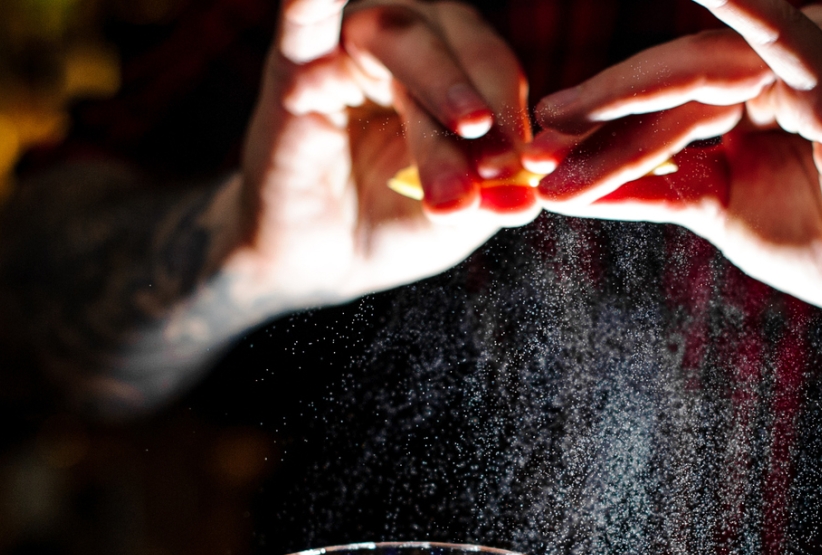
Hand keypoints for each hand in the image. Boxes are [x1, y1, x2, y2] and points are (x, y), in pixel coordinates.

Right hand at [233, 0, 537, 310]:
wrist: (315, 262)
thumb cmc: (391, 226)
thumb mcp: (451, 218)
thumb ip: (487, 198)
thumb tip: (528, 199)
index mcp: (456, 67)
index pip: (495, 69)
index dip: (516, 116)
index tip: (527, 172)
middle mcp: (408, 44)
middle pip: (460, 46)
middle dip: (485, 106)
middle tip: (497, 167)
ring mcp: (348, 48)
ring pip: (402, 35)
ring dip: (441, 80)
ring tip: (469, 126)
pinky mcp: (293, 66)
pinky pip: (304, 23)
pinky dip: (312, 4)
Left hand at [527, 0, 821, 353]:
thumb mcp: (720, 207)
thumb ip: (654, 184)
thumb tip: (568, 184)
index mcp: (763, 76)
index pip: (666, 93)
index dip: (601, 122)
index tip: (534, 149)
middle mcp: (791, 52)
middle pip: (675, 78)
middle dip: (600, 114)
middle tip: (532, 142)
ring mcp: (821, 57)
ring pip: (701, 79)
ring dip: (630, 114)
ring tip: (562, 135)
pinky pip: (783, 39)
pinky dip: (747, 7)